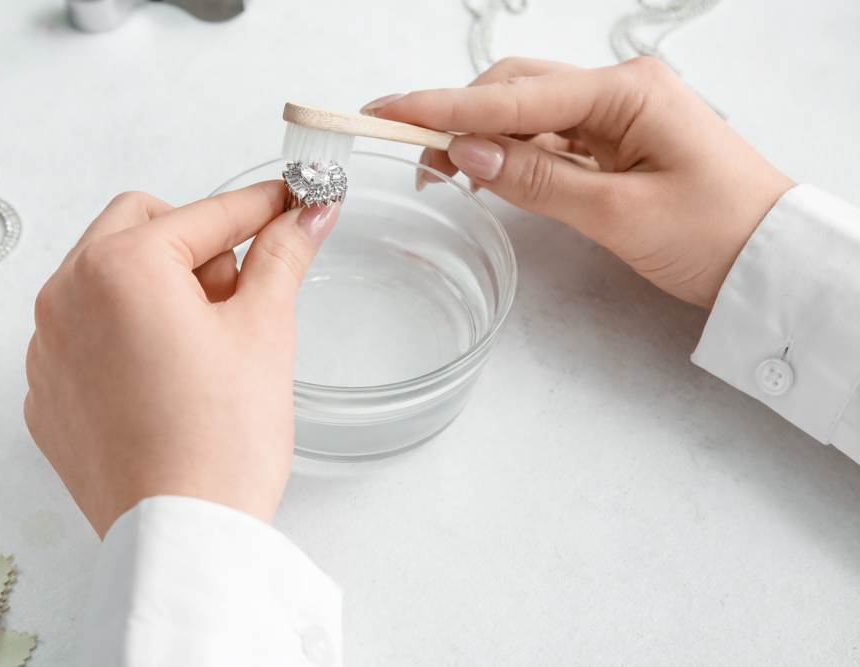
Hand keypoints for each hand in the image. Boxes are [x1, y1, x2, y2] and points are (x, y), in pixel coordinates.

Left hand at [24, 182, 338, 536]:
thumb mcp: (264, 330)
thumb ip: (282, 257)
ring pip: (107, 277)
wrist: (183, 534)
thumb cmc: (222, 438)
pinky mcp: (48, 393)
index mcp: (121, 267)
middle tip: (241, 289)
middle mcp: (67, 296)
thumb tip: (309, 215)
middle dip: (196, 243)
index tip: (291, 203)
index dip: (260, 206)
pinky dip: (126, 333)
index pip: (206, 214)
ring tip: (206, 343)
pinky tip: (168, 378)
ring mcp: (49, 348)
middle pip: (139, 227)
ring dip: (158, 286)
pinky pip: (86, 332)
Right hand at [361, 57, 794, 307]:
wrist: (770, 262)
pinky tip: (487, 173)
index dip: (443, 107)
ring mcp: (618, 114)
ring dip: (482, 138)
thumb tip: (466, 153)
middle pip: (515, 91)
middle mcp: (619, 90)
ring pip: (528, 113)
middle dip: (457, 119)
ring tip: (439, 171)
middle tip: (408, 155)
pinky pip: (550, 138)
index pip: (513, 97)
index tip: (386, 110)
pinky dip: (513, 154)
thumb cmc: (714, 234)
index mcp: (625, 92)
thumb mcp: (619, 213)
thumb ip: (538, 179)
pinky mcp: (616, 141)